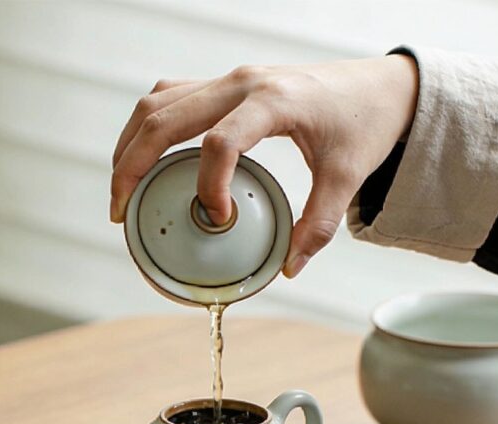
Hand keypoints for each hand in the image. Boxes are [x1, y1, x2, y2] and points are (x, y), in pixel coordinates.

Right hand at [110, 55, 418, 276]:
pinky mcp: (224, 85)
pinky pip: (169, 98)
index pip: (219, 143)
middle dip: (131, 166)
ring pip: (156, 103)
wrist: (379, 86)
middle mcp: (241, 83)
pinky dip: (148, 129)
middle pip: (163, 118)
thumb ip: (318, 225)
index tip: (219, 219)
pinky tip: (145, 161)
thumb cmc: (363, 124)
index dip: (209, 187)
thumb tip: (289, 268)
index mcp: (272, 102)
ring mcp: (228, 80)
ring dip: (130, 144)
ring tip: (121, 189)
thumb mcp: (347, 177)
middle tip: (119, 211)